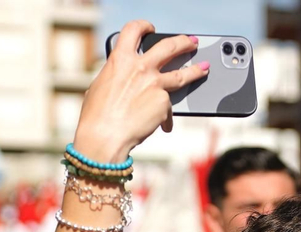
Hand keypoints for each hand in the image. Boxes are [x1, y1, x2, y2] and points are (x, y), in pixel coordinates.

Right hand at [71, 22, 206, 162]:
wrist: (104, 136)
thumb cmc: (97, 115)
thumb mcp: (101, 86)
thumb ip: (118, 76)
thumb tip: (126, 79)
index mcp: (121, 59)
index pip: (134, 30)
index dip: (143, 26)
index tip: (151, 29)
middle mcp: (141, 67)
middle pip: (169, 47)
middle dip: (183, 42)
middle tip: (191, 42)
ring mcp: (155, 84)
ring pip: (182, 74)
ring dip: (195, 70)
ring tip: (204, 68)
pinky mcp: (164, 103)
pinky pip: (168, 108)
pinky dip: (164, 117)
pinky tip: (162, 125)